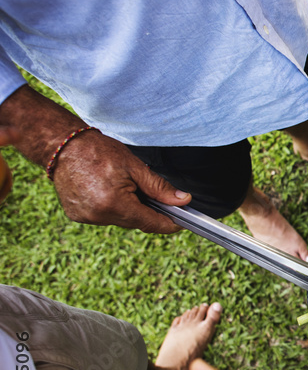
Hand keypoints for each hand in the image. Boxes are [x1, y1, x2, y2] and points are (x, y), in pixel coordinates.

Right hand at [0, 86, 189, 232]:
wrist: (62, 145)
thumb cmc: (98, 151)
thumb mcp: (135, 167)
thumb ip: (160, 188)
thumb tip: (183, 201)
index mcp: (114, 204)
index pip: (150, 223)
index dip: (169, 224)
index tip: (181, 222)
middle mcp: (98, 215)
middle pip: (136, 222)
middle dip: (147, 210)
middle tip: (146, 190)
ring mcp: (86, 217)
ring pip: (120, 220)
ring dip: (128, 208)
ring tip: (121, 185)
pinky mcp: (77, 215)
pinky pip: (104, 217)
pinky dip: (112, 207)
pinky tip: (106, 190)